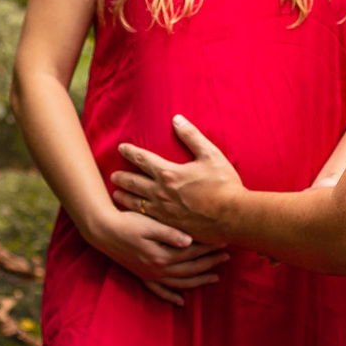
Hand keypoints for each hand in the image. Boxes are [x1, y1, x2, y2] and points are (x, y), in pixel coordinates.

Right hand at [86, 202, 228, 307]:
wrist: (103, 231)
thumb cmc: (127, 223)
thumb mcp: (148, 224)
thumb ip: (169, 233)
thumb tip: (189, 241)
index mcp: (161, 254)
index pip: (192, 252)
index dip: (209, 247)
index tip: (224, 241)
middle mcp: (157, 269)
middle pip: (190, 268)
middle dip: (210, 263)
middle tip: (228, 257)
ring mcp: (150, 275)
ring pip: (180, 282)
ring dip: (199, 280)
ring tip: (216, 277)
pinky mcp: (142, 276)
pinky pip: (160, 291)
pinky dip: (171, 297)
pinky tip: (182, 302)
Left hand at [112, 114, 243, 241]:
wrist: (233, 216)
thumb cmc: (224, 184)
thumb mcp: (211, 155)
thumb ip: (192, 136)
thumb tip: (176, 119)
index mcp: (169, 173)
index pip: (143, 159)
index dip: (130, 152)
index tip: (121, 148)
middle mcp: (161, 193)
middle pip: (134, 183)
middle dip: (122, 177)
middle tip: (113, 176)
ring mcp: (164, 212)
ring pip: (136, 203)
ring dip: (125, 197)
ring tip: (116, 195)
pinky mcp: (169, 226)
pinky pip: (146, 220)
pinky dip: (136, 215)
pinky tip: (134, 216)